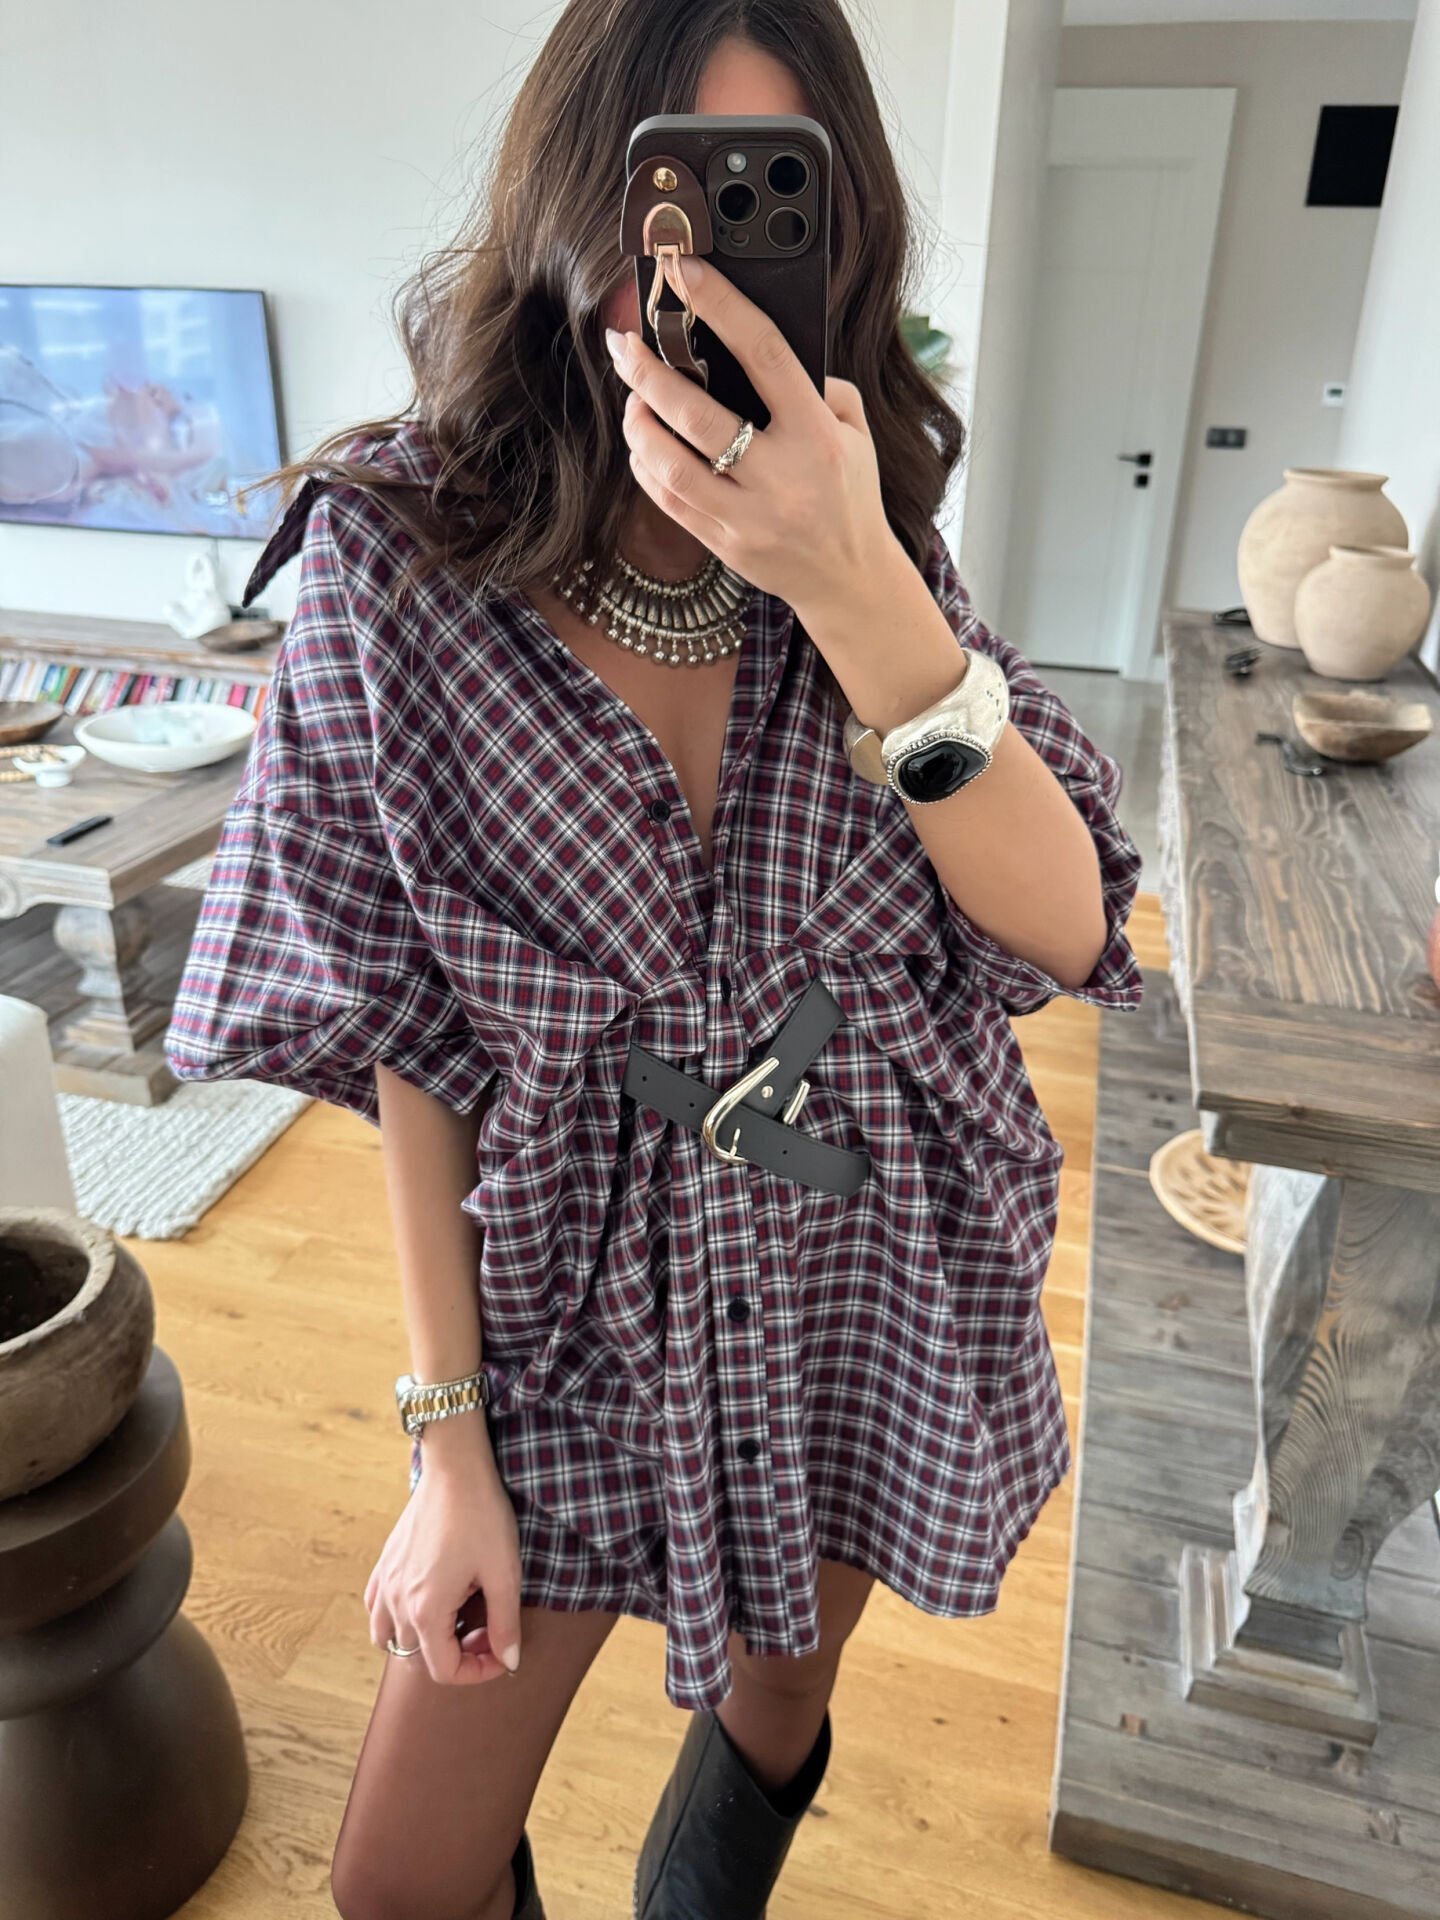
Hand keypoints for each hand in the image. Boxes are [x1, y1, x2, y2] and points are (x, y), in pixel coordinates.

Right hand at [364, 1446, 522, 1685]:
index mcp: (426, 1610)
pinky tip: (426, 1601)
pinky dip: (396, 1619)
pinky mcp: (384, 1563)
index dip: (478, 1672)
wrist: (455, 1468)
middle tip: (486, 1630)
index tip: (501, 1650)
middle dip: (456, 1656)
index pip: (444, 1671)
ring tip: (455, 1619)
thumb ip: (504, 1623)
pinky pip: (377, 1608)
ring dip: (422, 1642)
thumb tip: (509, 1660)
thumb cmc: (481, 1516)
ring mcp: (386, 1582)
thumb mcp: (503, 1572)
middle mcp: (397, 1603)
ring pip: (389, 1638)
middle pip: (418, 1658)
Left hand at [604, 252, 901, 620]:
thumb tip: (757, 351)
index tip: (685, 271)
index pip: (765, 355)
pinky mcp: (725, 544)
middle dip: (649, 373)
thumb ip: (821, 387)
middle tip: (624, 346)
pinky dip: (646, 465)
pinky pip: (668, 501)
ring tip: (633, 398)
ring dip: (639, 423)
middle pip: (697, 415)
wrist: (850, 580)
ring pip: (670, 464)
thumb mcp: (855, 433)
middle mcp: (782, 477)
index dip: (722, 307)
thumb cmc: (849, 494)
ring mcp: (750, 516)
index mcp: (818, 436)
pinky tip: (643, 444)